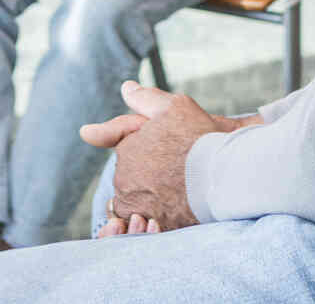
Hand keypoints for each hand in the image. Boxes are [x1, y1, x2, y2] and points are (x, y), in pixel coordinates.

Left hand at [78, 80, 242, 232]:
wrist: (224, 176)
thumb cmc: (199, 137)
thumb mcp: (173, 107)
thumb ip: (145, 99)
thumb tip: (125, 88)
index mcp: (126, 148)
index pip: (117, 142)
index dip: (111, 136)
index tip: (90, 133)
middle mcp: (125, 177)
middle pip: (130, 172)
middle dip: (145, 166)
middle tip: (174, 162)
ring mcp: (137, 204)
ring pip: (137, 196)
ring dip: (149, 192)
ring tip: (177, 185)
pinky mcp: (152, 226)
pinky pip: (145, 222)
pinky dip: (155, 215)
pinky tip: (174, 204)